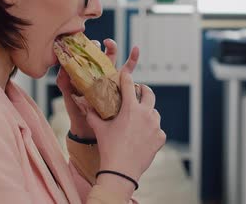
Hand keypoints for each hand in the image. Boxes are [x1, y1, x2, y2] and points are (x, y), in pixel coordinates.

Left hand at [56, 39, 139, 137]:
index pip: (84, 55)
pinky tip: (136, 49)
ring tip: (110, 43)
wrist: (90, 128)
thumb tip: (62, 70)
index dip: (83, 48)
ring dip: (112, 47)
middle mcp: (97, 71)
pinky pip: (128, 70)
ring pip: (112, 57)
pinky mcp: (121, 83)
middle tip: (97, 44)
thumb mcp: (69, 96)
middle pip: (99, 53)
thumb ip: (64, 83)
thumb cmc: (78, 111)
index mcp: (84, 72)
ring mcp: (109, 76)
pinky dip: (133, 59)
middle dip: (97, 45)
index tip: (81, 45)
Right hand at [87, 70, 165, 193]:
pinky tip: (143, 136)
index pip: (129, 85)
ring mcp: (155, 125)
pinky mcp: (160, 137)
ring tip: (139, 118)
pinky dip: (151, 130)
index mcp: (130, 108)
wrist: (121, 171)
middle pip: (149, 93)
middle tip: (139, 91)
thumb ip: (92, 115)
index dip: (127, 77)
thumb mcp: (99, 129)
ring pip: (154, 112)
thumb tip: (84, 105)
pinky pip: (158, 129)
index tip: (126, 73)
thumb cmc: (109, 148)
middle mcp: (145, 113)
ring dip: (148, 112)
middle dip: (144, 89)